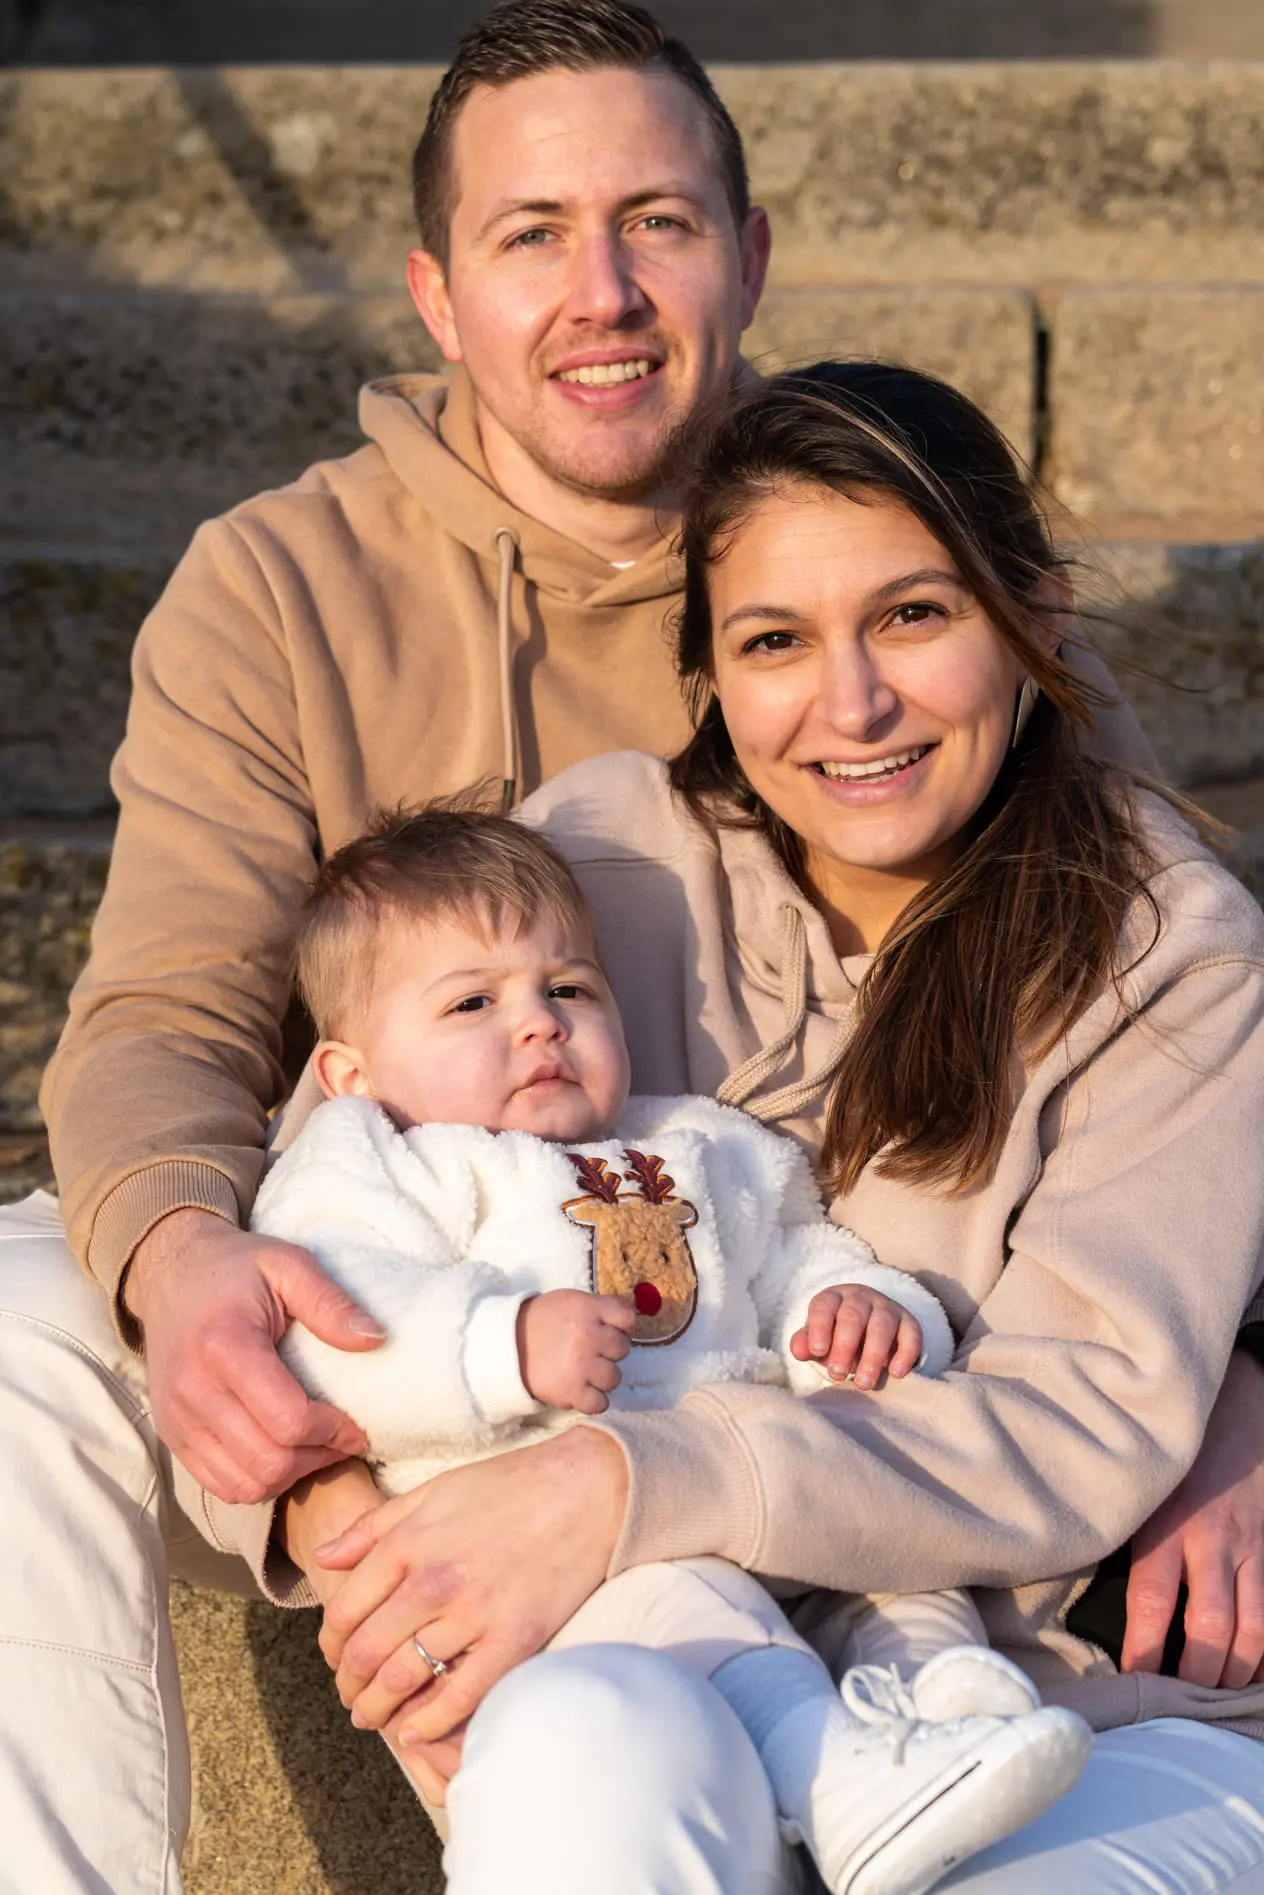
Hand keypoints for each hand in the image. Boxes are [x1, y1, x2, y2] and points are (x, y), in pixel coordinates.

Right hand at [124, 1208, 386, 1504]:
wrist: (170, 1274)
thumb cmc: (237, 1269)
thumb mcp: (288, 1264)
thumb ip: (330, 1302)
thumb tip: (376, 1339)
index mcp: (225, 1346)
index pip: (288, 1419)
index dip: (333, 1431)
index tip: (358, 1422)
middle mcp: (193, 1390)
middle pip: (268, 1461)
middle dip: (318, 1457)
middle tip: (344, 1439)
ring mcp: (177, 1419)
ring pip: (245, 1484)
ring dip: (291, 1476)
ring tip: (317, 1448)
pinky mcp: (171, 1436)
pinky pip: (220, 1485)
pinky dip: (258, 1481)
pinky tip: (283, 1453)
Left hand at [312, 1427, 627, 1744]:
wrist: (589, 1490)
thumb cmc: (510, 1486)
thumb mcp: (434, 1492)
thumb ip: (375, 1526)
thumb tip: (325, 1555)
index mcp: (410, 1542)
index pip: (346, 1608)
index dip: (331, 1643)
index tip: (334, 1657)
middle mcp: (434, 1581)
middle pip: (367, 1651)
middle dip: (348, 1683)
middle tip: (349, 1696)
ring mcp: (474, 1614)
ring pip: (403, 1678)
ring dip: (377, 1707)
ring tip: (372, 1717)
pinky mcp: (513, 1640)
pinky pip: (460, 1696)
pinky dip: (429, 1721)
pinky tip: (414, 1731)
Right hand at [517, 1289, 635, 1411]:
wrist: (506, 1345)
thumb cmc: (543, 1321)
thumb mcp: (571, 1301)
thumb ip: (600, 1307)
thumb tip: (630, 1319)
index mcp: (587, 1309)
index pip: (627, 1318)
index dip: (620, 1325)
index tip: (607, 1329)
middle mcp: (587, 1336)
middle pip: (623, 1349)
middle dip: (609, 1351)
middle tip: (591, 1351)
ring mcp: (581, 1366)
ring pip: (614, 1378)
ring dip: (602, 1377)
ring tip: (585, 1372)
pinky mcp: (571, 1391)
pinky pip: (600, 1403)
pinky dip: (594, 1401)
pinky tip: (583, 1391)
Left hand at [789, 1283, 922, 1389]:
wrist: (870, 1327)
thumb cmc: (836, 1336)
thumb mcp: (819, 1338)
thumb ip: (806, 1343)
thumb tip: (799, 1351)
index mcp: (833, 1298)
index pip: (824, 1307)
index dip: (820, 1328)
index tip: (817, 1351)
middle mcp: (861, 1298)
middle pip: (853, 1317)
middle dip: (844, 1346)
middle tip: (837, 1374)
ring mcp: (887, 1308)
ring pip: (881, 1327)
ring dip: (872, 1356)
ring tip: (863, 1383)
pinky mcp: (909, 1323)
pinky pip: (911, 1335)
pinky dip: (905, 1354)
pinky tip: (895, 1373)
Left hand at [1123, 1349, 1263, 1686]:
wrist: (1240, 1403)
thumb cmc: (1175, 1450)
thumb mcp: (1139, 1485)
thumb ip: (1126, 1532)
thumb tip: (1090, 1586)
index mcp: (1165, 1527)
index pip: (1151, 1604)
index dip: (1144, 1652)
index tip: (1132, 1684)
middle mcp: (1213, 1544)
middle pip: (1210, 1631)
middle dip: (1196, 1677)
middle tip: (1179, 1706)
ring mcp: (1253, 1549)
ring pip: (1253, 1632)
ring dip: (1236, 1673)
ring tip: (1217, 1696)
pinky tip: (1254, 1671)